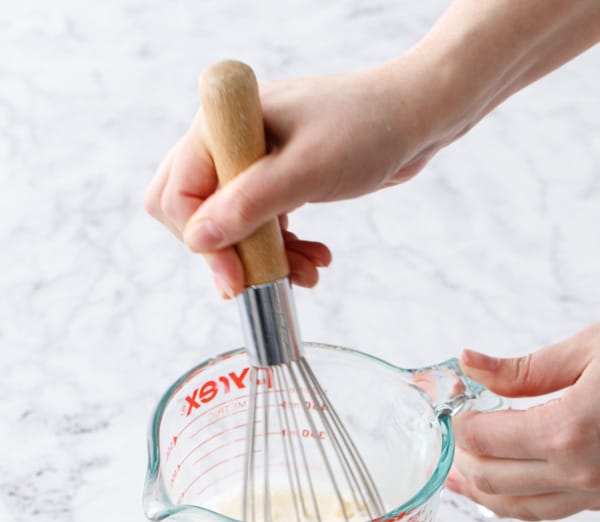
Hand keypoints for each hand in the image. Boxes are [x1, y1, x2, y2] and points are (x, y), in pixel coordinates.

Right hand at [144, 58, 436, 297]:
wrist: (418, 117)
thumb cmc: (367, 128)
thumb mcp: (306, 171)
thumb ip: (248, 205)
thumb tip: (199, 240)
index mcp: (222, 124)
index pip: (180, 196)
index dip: (205, 244)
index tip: (237, 281)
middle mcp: (228, 141)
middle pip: (192, 213)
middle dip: (228, 253)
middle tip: (261, 278)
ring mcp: (250, 161)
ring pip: (230, 227)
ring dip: (264, 258)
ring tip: (308, 272)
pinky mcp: (275, 180)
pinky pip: (259, 227)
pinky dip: (283, 249)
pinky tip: (315, 258)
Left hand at [446, 324, 599, 519]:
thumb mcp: (594, 349)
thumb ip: (525, 369)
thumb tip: (471, 363)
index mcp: (568, 430)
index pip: (482, 440)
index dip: (458, 424)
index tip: (452, 406)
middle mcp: (580, 472)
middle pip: (490, 479)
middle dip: (460, 459)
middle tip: (448, 437)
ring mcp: (596, 494)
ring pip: (516, 508)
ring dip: (480, 492)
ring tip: (456, 478)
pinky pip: (548, 511)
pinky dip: (516, 501)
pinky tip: (504, 488)